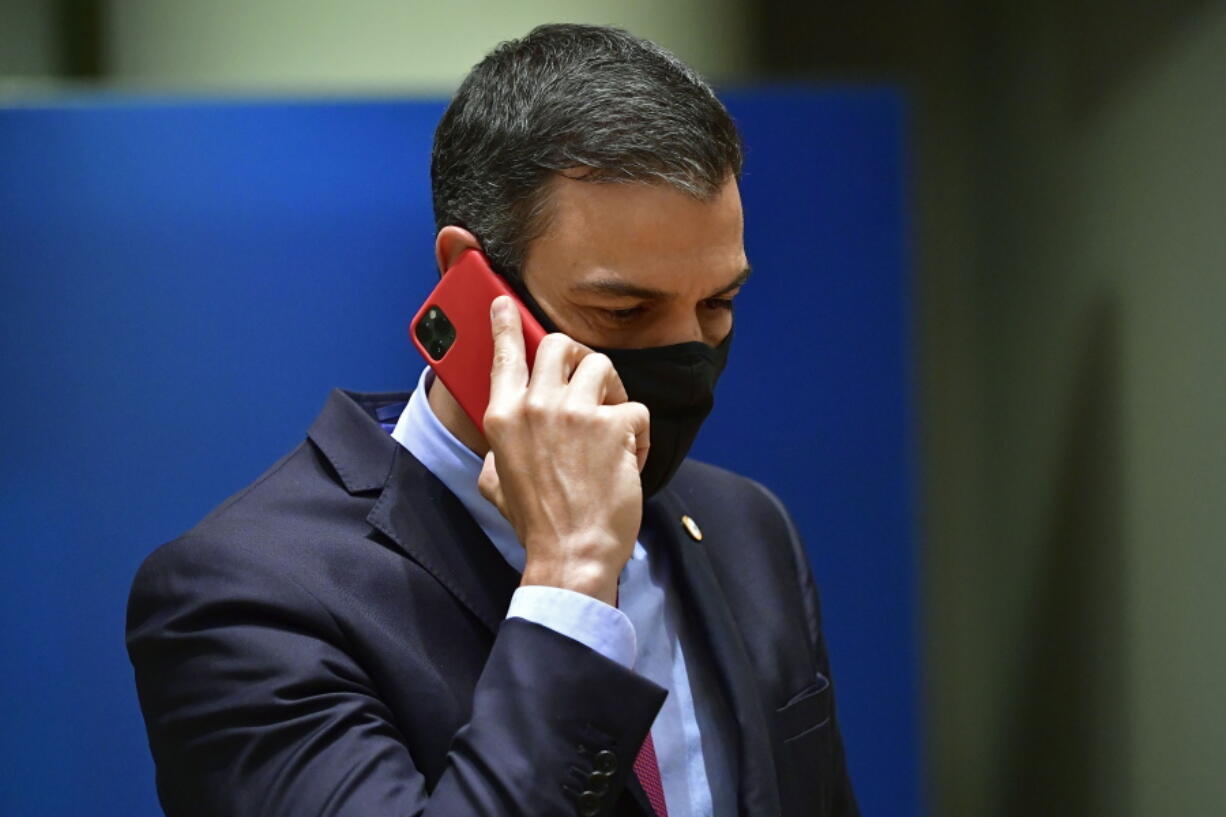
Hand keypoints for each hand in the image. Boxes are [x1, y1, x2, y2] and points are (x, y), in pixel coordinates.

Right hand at [478, 295, 649, 604]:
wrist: (571, 555)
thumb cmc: (538, 524)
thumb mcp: (496, 483)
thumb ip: (498, 451)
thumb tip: (505, 443)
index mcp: (504, 418)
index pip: (504, 356)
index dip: (506, 325)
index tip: (505, 304)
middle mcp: (536, 406)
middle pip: (560, 345)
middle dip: (580, 356)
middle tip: (590, 381)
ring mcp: (576, 413)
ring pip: (603, 367)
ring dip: (613, 393)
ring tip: (612, 427)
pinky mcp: (613, 426)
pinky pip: (636, 409)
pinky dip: (639, 435)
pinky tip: (630, 460)